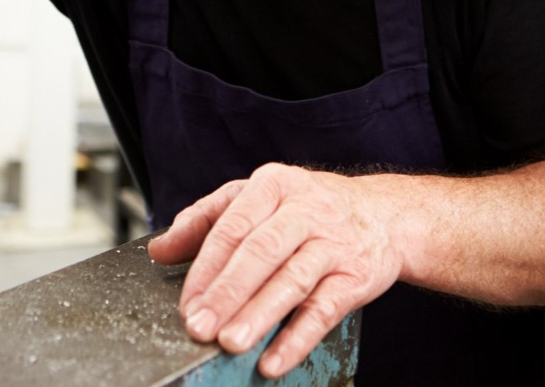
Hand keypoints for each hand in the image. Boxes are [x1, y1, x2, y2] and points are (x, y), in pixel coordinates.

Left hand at [147, 163, 402, 378]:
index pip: (233, 226)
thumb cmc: (311, 209)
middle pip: (261, 251)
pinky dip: (297, 338)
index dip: (206, 267)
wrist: (384, 215)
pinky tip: (273, 360)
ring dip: (259, 314)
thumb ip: (207, 220)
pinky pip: (324, 310)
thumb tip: (160, 248)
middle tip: (200, 326)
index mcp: (274, 185)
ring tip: (230, 343)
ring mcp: (333, 243)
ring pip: (292, 279)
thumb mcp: (260, 198)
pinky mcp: (356, 276)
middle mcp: (306, 210)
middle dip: (227, 292)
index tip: (186, 302)